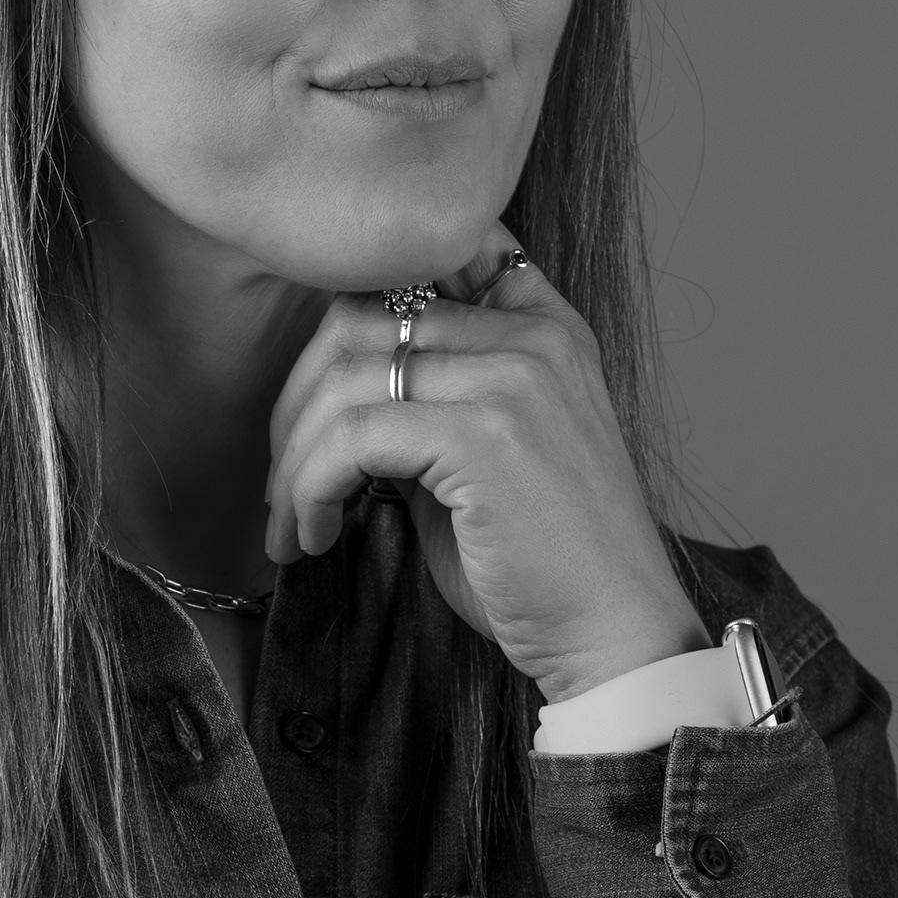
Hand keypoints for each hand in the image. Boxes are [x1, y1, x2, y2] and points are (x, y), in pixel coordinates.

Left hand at [264, 223, 706, 700]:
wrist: (614, 633)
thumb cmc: (544, 560)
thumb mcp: (488, 453)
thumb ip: (429, 400)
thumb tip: (329, 387)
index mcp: (541, 324)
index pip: (418, 264)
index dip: (345, 318)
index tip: (316, 404)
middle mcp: (532, 334)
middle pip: (357, 319)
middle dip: (295, 403)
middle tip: (283, 476)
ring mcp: (512, 379)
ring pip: (344, 378)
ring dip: (293, 458)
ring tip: (290, 520)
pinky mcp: (484, 437)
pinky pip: (352, 437)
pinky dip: (311, 489)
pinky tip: (316, 534)